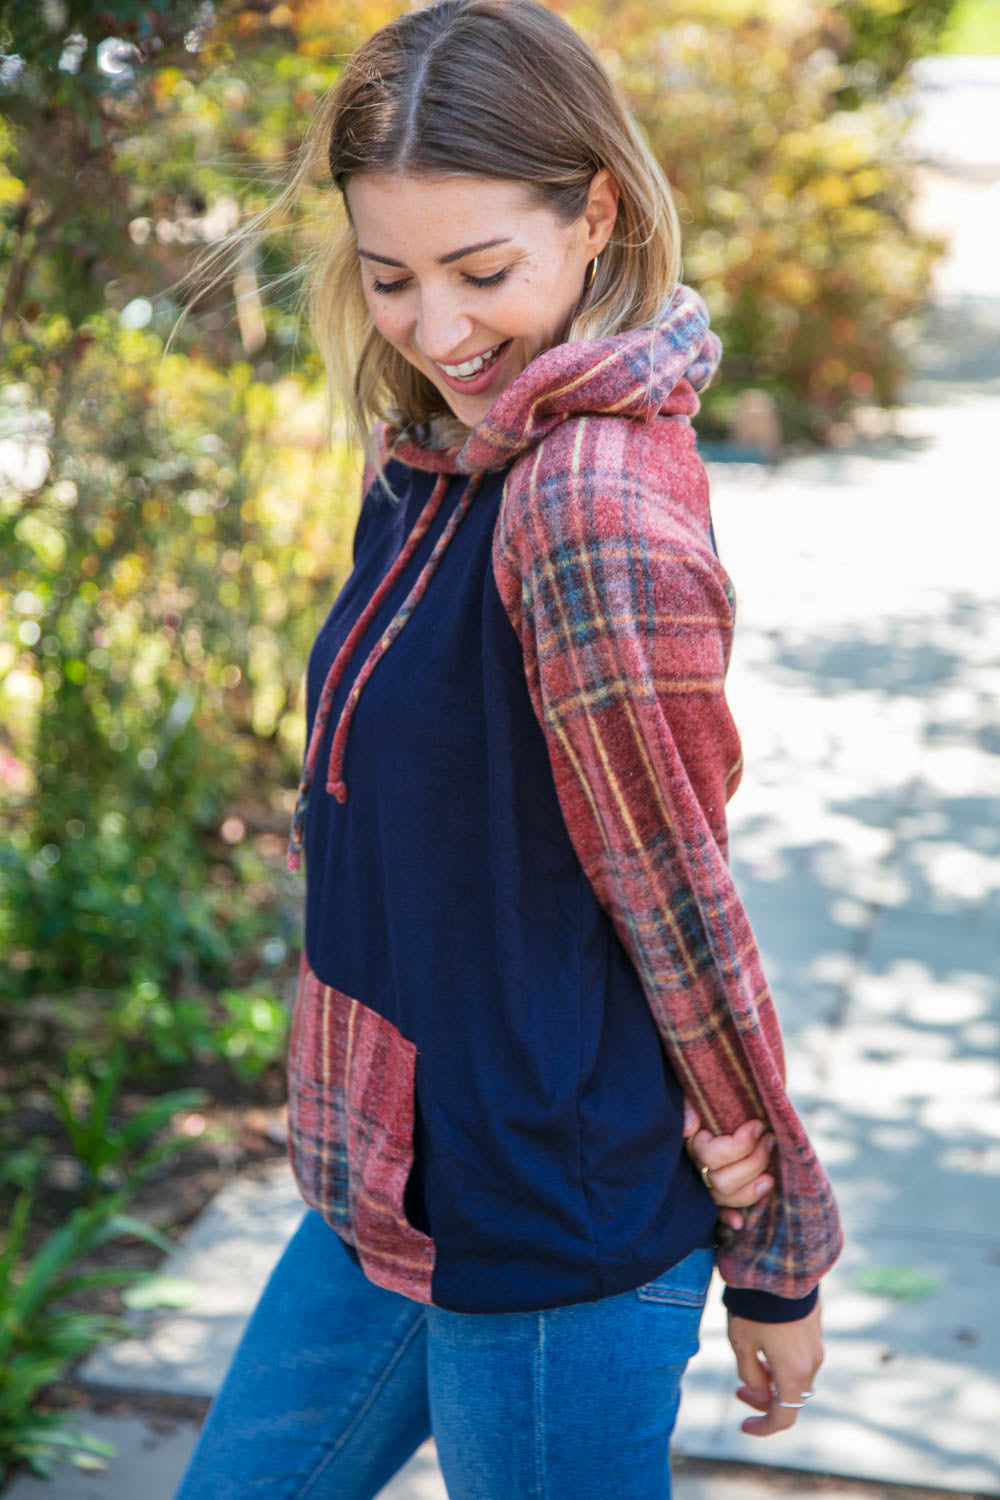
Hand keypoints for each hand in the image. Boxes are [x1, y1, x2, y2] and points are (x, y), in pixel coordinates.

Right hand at [683, 1103, 774, 1230]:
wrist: (717, 1098)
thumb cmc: (708, 1097)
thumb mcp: (694, 1095)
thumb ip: (688, 1106)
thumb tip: (688, 1128)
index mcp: (693, 1144)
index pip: (713, 1156)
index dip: (740, 1144)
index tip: (758, 1125)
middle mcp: (697, 1168)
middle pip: (722, 1182)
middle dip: (753, 1162)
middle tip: (770, 1139)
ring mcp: (706, 1183)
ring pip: (727, 1197)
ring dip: (752, 1187)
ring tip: (771, 1167)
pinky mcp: (717, 1193)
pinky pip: (719, 1212)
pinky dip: (728, 1218)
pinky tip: (739, 1222)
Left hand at [727, 1302, 822, 1435]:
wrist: (780, 1266)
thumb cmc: (755, 1307)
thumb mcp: (741, 1343)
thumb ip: (750, 1375)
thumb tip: (759, 1390)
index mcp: (793, 1373)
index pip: (784, 1417)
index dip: (763, 1427)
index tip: (744, 1426)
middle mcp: (811, 1363)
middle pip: (789, 1396)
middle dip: (763, 1398)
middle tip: (739, 1391)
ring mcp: (816, 1344)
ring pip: (795, 1375)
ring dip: (773, 1377)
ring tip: (750, 1360)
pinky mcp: (815, 1327)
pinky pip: (800, 1356)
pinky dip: (782, 1361)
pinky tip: (764, 1344)